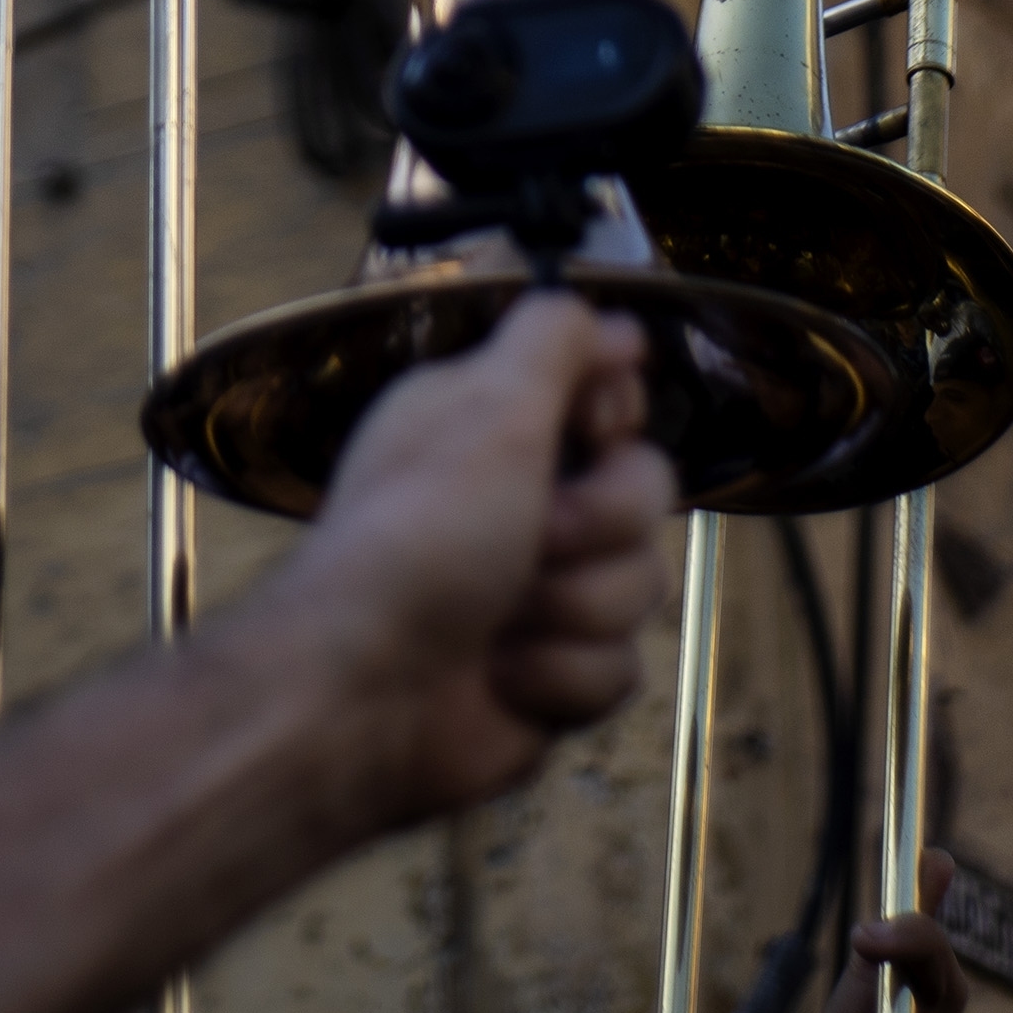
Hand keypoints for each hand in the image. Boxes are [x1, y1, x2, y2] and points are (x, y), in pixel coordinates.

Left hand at [237, 294, 671, 840]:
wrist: (369, 694)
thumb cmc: (418, 539)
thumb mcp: (487, 407)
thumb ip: (552, 341)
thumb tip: (611, 318)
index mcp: (495, 427)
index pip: (611, 400)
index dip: (612, 419)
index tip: (588, 428)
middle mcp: (520, 502)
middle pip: (643, 494)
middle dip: (599, 525)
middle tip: (536, 538)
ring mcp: (541, 593)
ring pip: (640, 586)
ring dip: (575, 607)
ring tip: (504, 621)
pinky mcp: (554, 675)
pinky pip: (620, 669)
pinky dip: (562, 677)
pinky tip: (503, 679)